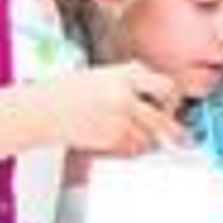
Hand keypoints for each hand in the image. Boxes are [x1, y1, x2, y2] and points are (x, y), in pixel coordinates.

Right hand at [42, 62, 184, 155]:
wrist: (41, 109)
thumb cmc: (68, 92)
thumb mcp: (104, 75)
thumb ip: (132, 82)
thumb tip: (158, 95)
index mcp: (124, 76)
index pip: (166, 86)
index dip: (172, 98)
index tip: (173, 106)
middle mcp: (125, 96)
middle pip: (164, 119)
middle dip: (174, 131)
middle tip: (181, 138)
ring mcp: (118, 119)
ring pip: (150, 137)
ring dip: (148, 139)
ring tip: (131, 132)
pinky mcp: (110, 138)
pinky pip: (134, 148)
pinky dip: (132, 147)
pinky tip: (117, 138)